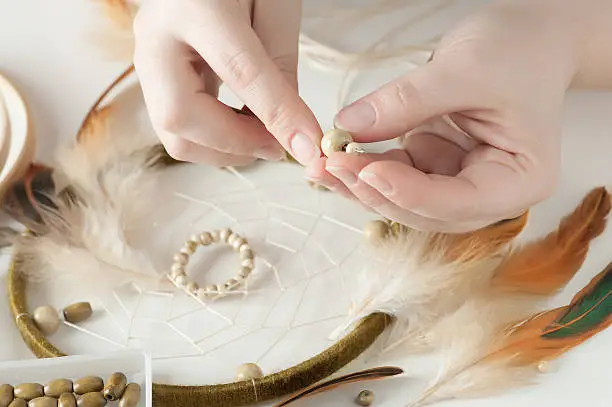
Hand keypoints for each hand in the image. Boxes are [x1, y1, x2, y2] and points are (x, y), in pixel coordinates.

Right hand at [133, 0, 321, 166]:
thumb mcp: (276, 5)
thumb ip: (281, 65)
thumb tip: (290, 128)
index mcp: (195, 6)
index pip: (239, 71)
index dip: (276, 115)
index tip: (308, 145)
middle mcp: (157, 37)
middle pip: (179, 118)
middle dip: (236, 145)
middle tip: (280, 145)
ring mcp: (147, 60)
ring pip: (173, 133)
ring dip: (225, 149)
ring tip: (264, 137)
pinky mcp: (153, 79)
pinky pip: (179, 127)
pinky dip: (215, 139)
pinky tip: (245, 128)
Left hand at [306, 0, 580, 232]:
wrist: (526, 37)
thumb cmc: (517, 50)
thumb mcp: (465, 69)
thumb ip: (407, 101)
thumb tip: (349, 127)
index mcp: (521, 179)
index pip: (460, 202)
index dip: (410, 192)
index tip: (366, 171)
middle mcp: (491, 192)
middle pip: (428, 210)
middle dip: (377, 191)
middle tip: (331, 167)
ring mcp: (461, 180)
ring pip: (405, 199)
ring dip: (364, 184)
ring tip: (324, 163)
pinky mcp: (438, 165)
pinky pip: (398, 175)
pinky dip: (368, 166)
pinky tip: (340, 154)